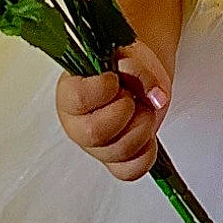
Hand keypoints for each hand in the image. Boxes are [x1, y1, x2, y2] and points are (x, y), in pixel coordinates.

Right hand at [55, 40, 171, 181]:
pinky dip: (146, 152)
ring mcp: (96, 147)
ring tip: (141, 110)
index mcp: (69, 93)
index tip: (114, 78)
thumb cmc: (122, 64)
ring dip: (141, 127)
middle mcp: (77, 124)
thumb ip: (136, 67)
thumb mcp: (126, 52)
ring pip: (119, 152)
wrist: (135, 75)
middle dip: (125, 110)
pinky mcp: (117, 161)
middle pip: (95, 133)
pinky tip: (145, 134)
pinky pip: (130, 171)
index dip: (104, 88)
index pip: (79, 99)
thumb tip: (154, 95)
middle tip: (130, 96)